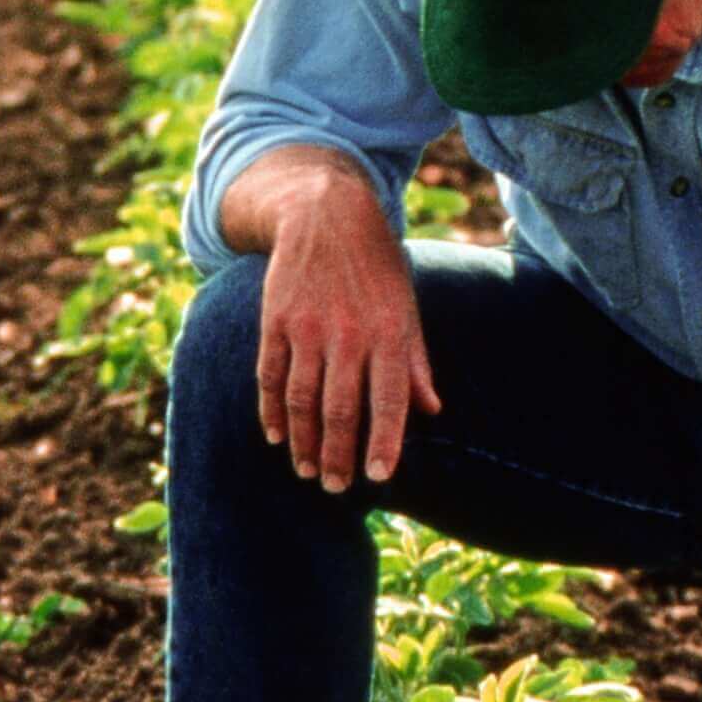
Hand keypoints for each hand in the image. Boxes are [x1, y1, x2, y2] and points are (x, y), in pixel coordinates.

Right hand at [244, 155, 437, 490]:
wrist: (326, 214)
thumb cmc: (375, 268)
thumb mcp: (407, 308)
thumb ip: (415, 362)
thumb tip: (432, 410)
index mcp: (388, 334)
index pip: (388, 402)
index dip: (383, 443)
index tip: (379, 478)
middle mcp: (348, 334)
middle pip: (339, 410)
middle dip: (337, 455)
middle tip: (335, 487)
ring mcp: (307, 327)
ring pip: (302, 399)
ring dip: (303, 441)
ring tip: (306, 470)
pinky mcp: (275, 320)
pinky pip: (270, 375)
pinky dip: (271, 410)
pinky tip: (276, 435)